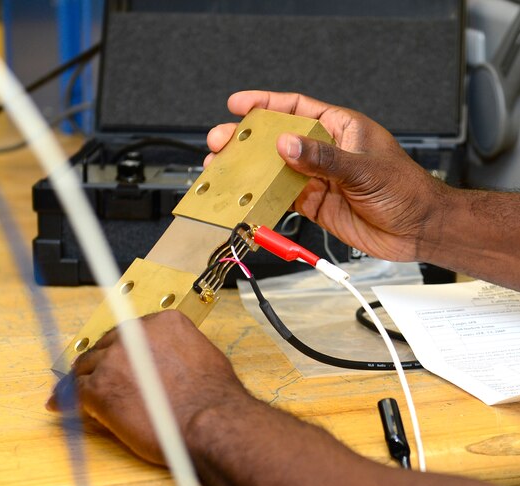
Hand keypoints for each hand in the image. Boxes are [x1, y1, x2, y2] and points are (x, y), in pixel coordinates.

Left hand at [47, 310, 249, 465]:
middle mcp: (135, 334)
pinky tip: (59, 406)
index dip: (122, 349)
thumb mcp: (204, 357)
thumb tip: (171, 364)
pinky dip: (65, 399)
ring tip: (74, 392)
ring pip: (87, 365)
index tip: (118, 360)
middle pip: (106, 345)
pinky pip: (74, 390)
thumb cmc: (215, 399)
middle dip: (101, 362)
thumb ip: (179, 351)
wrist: (211, 424)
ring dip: (83, 379)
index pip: (131, 332)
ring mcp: (114, 360)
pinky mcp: (100, 387)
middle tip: (98, 377)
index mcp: (163, 323)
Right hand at [206, 90, 445, 261]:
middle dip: (247, 140)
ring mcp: (317, 177)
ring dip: (249, 170)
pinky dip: (262, 197)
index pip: (296, 108)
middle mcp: (325, 151)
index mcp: (339, 128)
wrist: (418, 229)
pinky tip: (246, 196)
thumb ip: (323, 158)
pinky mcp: (314, 203)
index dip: (265, 103)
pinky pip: (281, 197)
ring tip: (222, 169)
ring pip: (275, 169)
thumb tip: (286, 145)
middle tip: (220, 142)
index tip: (238, 104)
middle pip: (277, 139)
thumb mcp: (364, 169)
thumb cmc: (405, 190)